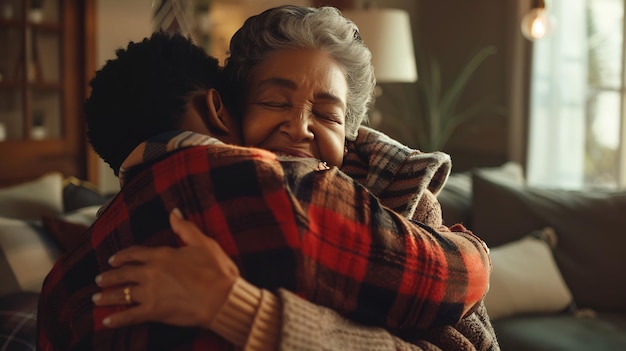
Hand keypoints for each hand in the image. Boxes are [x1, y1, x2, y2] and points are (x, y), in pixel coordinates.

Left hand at [92, 208, 239, 328]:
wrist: (222, 298)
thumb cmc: (216, 271)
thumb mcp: (203, 243)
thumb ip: (185, 228)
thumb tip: (174, 211)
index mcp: (162, 255)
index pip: (134, 253)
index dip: (121, 256)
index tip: (112, 259)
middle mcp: (151, 272)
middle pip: (123, 273)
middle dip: (109, 276)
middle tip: (99, 279)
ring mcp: (150, 293)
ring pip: (121, 294)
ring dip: (107, 296)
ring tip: (97, 298)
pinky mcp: (154, 311)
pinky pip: (129, 315)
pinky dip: (117, 319)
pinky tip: (107, 321)